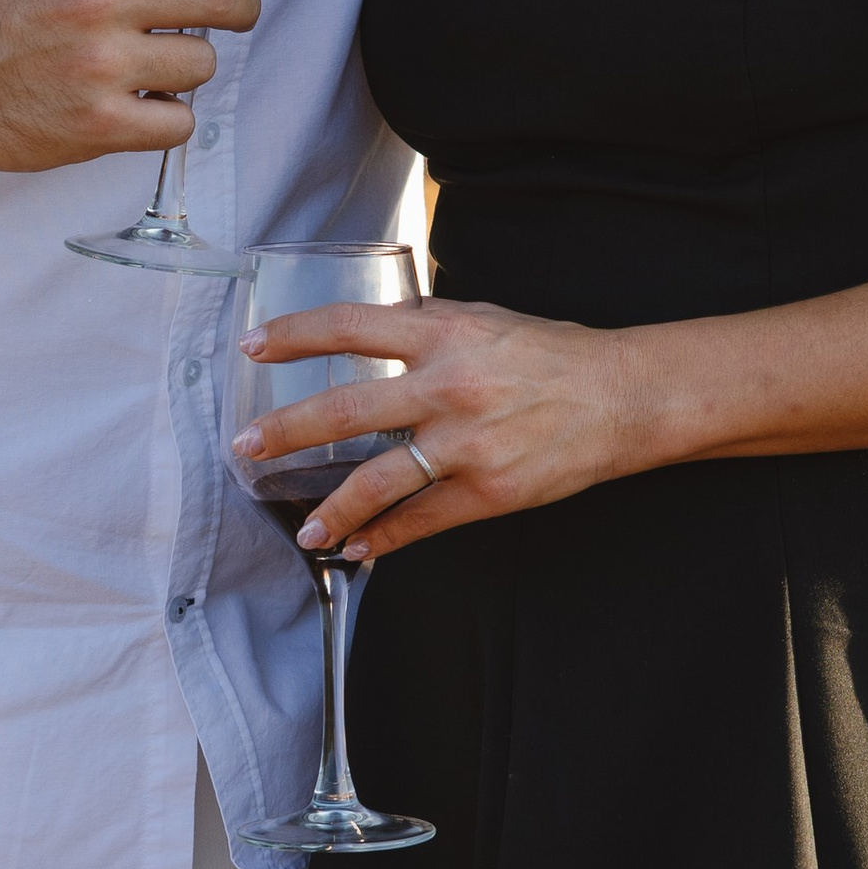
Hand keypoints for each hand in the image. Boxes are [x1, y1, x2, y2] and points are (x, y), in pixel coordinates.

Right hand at [0, 0, 296, 169]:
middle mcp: (98, 5)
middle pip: (217, 1)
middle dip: (236, 6)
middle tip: (224, 12)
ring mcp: (100, 68)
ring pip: (201, 63)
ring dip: (190, 64)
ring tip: (153, 62)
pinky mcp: (97, 126)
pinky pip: (178, 121)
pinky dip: (169, 115)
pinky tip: (139, 103)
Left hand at [230, 288, 651, 565]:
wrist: (622, 396)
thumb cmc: (552, 354)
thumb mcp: (484, 319)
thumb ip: (427, 324)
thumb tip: (373, 326)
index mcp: (443, 334)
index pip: (349, 327)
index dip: (294, 336)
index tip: (254, 347)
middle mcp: (447, 386)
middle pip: (345, 410)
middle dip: (286, 431)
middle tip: (245, 446)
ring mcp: (466, 444)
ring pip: (379, 480)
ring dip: (333, 509)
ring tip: (304, 528)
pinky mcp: (489, 490)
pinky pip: (422, 520)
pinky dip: (386, 538)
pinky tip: (360, 549)